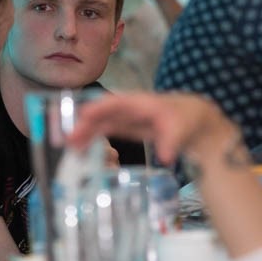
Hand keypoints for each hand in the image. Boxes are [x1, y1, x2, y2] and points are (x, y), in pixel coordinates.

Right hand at [70, 92, 239, 167]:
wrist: (194, 120)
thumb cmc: (187, 119)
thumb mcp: (182, 130)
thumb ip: (171, 142)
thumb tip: (165, 158)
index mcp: (140, 103)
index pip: (115, 103)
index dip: (98, 108)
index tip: (82, 116)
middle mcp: (130, 108)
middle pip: (103, 112)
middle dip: (84, 123)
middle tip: (67, 139)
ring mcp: (127, 117)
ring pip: (101, 121)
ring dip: (85, 131)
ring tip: (68, 145)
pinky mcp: (127, 126)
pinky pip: (106, 129)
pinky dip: (93, 136)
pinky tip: (80, 146)